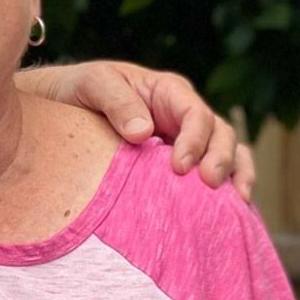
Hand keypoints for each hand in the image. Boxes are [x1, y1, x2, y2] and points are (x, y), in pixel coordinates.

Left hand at [23, 60, 254, 199]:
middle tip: (209, 184)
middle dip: (221, 159)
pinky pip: (214, 177)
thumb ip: (117, 103)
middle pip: (220, 135)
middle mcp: (184, 117)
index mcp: (169, 92)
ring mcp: (187, 142)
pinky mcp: (182, 167)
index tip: (179, 167)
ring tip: (237, 204)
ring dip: (236, 175)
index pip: (196, 114)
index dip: (195, 139)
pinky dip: (227, 191)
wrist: (62, 107)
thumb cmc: (80, 89)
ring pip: (228, 154)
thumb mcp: (94, 84)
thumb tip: (143, 132)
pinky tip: (231, 215)